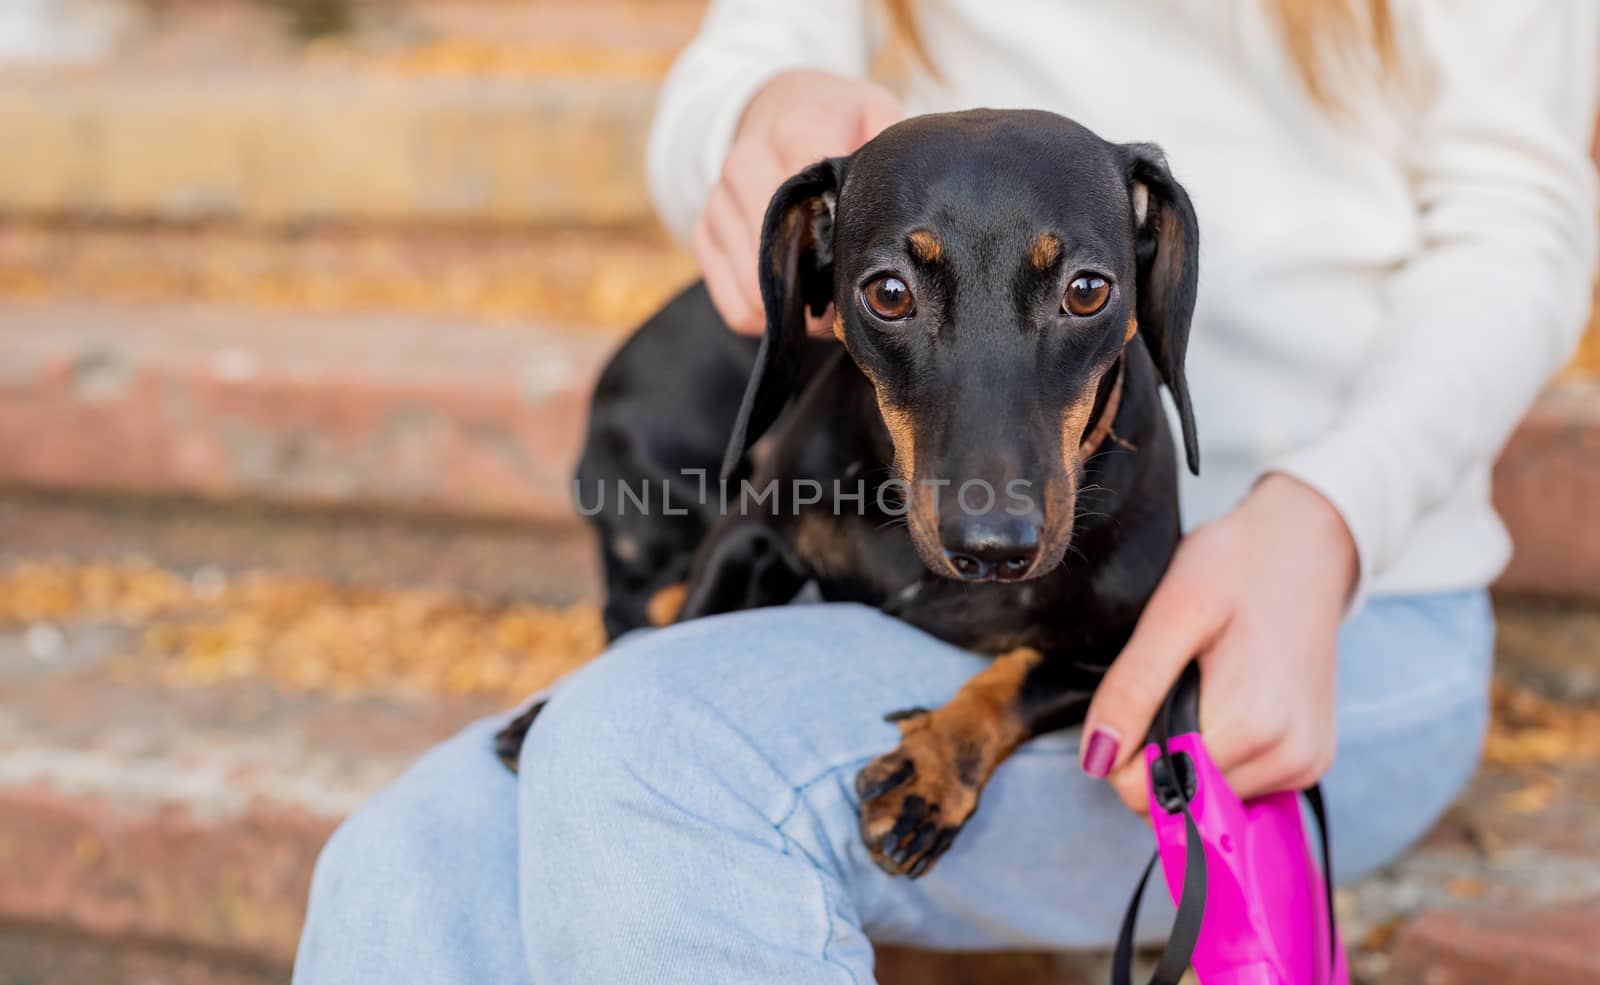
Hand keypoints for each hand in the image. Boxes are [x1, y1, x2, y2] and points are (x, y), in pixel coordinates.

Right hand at [692, 70, 902, 335]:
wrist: (771, 103)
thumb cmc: (831, 118)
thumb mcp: (870, 110)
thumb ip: (889, 142)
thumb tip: (901, 197)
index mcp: (790, 135)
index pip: (813, 210)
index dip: (842, 252)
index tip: (865, 266)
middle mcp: (743, 168)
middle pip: (781, 259)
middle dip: (819, 292)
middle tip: (851, 301)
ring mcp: (717, 205)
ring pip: (754, 292)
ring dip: (794, 312)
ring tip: (826, 306)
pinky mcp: (702, 234)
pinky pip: (733, 304)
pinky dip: (765, 316)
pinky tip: (794, 302)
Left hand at [1080, 473, 1358, 812]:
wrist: (1307, 547)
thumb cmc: (1238, 566)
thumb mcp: (1172, 613)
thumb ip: (1132, 688)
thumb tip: (1098, 759)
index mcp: (1248, 727)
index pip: (1149, 794)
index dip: (1124, 754)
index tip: (1139, 700)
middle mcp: (1285, 758)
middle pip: (1180, 800)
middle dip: (1159, 751)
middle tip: (1176, 683)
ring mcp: (1304, 765)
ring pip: (1209, 798)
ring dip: (1192, 752)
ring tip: (1208, 686)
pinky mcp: (1312, 762)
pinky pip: (1243, 786)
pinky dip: (1222, 755)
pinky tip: (1229, 702)